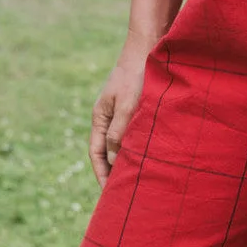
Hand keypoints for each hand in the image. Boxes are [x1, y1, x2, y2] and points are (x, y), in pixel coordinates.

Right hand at [89, 29, 155, 187]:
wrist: (147, 49)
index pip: (97, 154)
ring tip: (138, 184)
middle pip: (107, 153)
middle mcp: (108, 118)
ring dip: (128, 163)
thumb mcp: (129, 105)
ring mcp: (120, 114)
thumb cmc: (137, 75)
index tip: (109, 194)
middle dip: (114, 174)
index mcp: (100, 117)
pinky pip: (133, 136)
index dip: (102, 175)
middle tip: (123, 197)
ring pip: (122, 146)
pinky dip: (138, 150)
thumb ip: (121, 131)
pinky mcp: (135, 111)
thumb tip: (116, 159)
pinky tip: (150, 161)